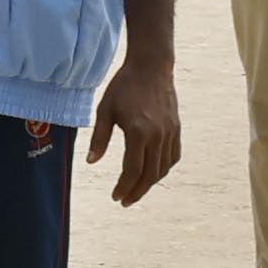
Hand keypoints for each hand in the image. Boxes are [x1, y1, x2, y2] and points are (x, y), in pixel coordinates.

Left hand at [85, 60, 180, 204]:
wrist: (151, 67)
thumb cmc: (124, 87)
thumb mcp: (105, 110)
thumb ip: (99, 138)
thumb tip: (91, 162)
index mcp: (138, 132)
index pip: (132, 170)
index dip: (124, 187)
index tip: (116, 197)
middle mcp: (157, 135)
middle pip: (150, 175)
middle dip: (137, 191)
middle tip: (125, 201)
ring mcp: (170, 132)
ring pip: (163, 168)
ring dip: (150, 183)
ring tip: (136, 189)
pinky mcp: (176, 128)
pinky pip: (173, 156)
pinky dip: (163, 168)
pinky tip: (153, 172)